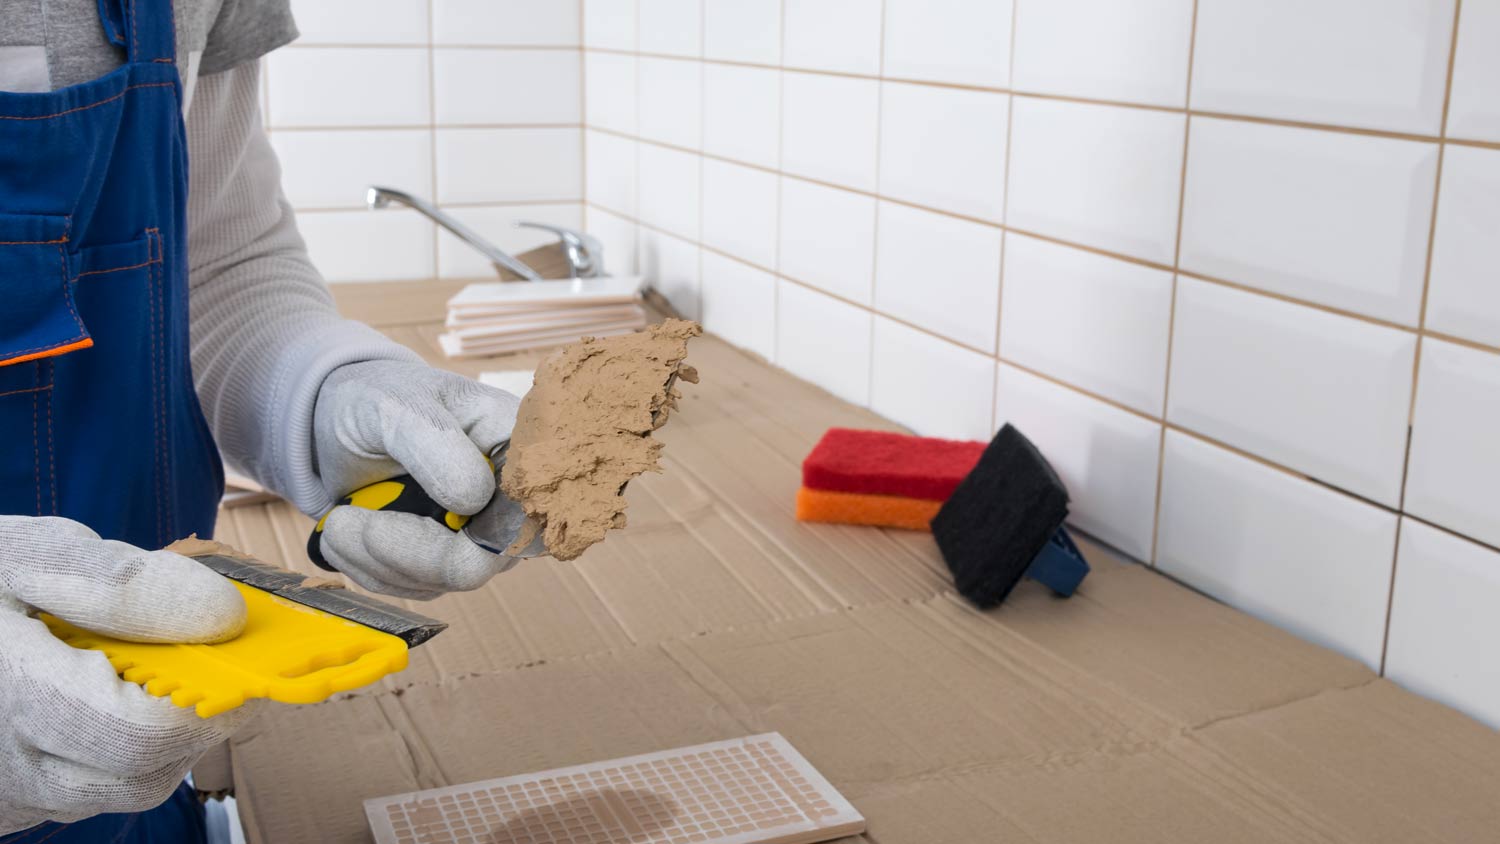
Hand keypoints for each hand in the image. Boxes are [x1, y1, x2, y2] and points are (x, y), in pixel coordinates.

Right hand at [0, 516, 257, 833]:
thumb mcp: (21, 554)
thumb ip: (121, 583)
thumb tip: (224, 616)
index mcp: (8, 695)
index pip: (144, 732)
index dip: (208, 695)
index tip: (232, 648)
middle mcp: (5, 765)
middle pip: (145, 772)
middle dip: (194, 714)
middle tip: (202, 656)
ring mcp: (5, 794)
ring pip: (124, 789)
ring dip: (161, 734)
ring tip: (145, 668)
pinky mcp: (8, 806)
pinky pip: (88, 792)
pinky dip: (118, 751)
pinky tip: (103, 697)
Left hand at [312, 360, 521, 598]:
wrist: (342, 424)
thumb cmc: (377, 400)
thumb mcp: (395, 405)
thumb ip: (435, 442)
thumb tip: (474, 499)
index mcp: (519, 448)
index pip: (525, 509)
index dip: (473, 531)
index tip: (395, 523)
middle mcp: (512, 499)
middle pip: (479, 561)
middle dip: (401, 551)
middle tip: (342, 522)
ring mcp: (485, 535)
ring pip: (441, 581)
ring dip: (376, 559)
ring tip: (339, 520)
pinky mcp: (453, 560)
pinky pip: (416, 588)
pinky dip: (371, 568)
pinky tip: (349, 535)